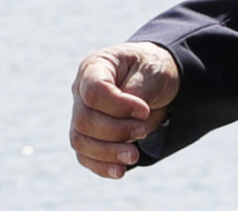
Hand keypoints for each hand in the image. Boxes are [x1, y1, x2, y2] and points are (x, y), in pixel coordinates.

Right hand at [69, 41, 180, 178]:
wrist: (156, 80)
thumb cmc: (152, 69)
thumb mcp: (152, 70)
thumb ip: (137, 91)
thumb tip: (126, 118)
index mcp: (95, 67)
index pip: (93, 92)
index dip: (118, 106)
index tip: (144, 110)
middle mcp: (81, 92)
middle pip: (85, 120)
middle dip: (116, 131)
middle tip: (143, 131)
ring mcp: (81, 114)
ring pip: (81, 142)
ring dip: (108, 153)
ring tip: (134, 155)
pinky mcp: (87, 136)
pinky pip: (85, 156)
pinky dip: (102, 166)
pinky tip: (120, 170)